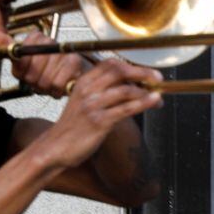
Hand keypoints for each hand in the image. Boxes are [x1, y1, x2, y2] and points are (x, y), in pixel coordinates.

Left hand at [0, 30, 85, 98]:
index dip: (24, 72)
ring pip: (44, 80)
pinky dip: (57, 90)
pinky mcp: (75, 63)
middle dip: (36, 82)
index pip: (19, 60)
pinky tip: (61, 85)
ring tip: (53, 81)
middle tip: (43, 79)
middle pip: (31, 73)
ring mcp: (63, 52)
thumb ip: (8, 47)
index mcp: (35, 38)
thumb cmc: (51, 68)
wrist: (78, 72)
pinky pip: (57, 84)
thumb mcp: (26, 59)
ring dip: (48, 88)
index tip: (29, 72)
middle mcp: (49, 41)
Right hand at [38, 57, 162, 169]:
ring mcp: (93, 105)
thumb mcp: (83, 103)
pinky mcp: (99, 121)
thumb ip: (102, 93)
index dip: (131, 65)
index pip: (110, 64)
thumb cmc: (73, 127)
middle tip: (158, 78)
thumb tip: (131, 87)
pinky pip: (125, 108)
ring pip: (125, 90)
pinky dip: (143, 103)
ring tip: (159, 97)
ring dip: (146, 92)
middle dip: (143, 72)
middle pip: (119, 72)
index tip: (145, 70)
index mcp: (83, 82)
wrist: (55, 148)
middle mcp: (87, 90)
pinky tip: (154, 101)